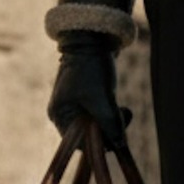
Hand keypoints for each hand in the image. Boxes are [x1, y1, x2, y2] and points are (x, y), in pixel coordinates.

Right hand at [48, 30, 132, 148]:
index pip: (77, 143)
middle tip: (123, 117)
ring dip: (113, 122)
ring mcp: (77, 106)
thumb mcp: (102, 99)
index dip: (97, 144)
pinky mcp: (89, 98)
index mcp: (60, 115)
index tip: (116, 136)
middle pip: (89, 136)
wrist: (94, 37)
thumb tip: (119, 147)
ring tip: (123, 110)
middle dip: (108, 130)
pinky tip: (122, 107)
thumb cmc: (92, 68)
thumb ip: (109, 125)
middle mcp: (65, 113)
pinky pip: (102, 115)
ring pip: (99, 126)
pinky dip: (113, 114)